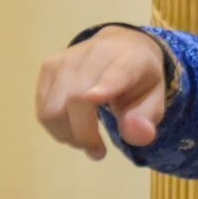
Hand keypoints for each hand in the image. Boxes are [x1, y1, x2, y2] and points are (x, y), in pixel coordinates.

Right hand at [35, 26, 166, 159]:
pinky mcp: (48, 67)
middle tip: (98, 152)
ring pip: (53, 108)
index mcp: (130, 61)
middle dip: (84, 135)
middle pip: (76, 100)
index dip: (105, 86)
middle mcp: (96, 54)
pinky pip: (43, 108)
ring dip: (67, 134)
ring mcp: (67, 59)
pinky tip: (72, 126)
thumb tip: (135, 136)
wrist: (121, 46)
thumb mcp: (154, 97)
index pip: (117, 73)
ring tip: (86, 139)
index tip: (94, 98)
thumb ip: (146, 117)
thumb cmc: (138, 78)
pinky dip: (56, 126)